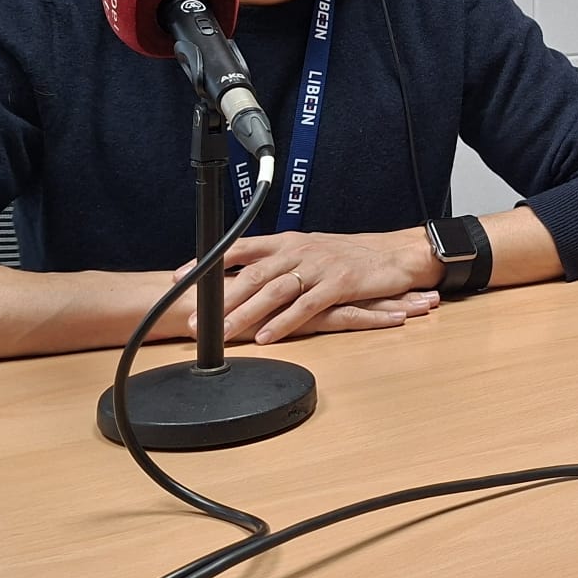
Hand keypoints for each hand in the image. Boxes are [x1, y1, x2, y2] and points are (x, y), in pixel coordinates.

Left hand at [178, 229, 438, 344]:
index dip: (210, 261)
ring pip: (273, 291)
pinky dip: (283, 323)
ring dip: (245, 314)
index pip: (241, 247)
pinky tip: (265, 337)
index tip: (181, 276)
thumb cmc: (352, 257)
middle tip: (196, 319)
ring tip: (222, 334)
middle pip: (252, 274)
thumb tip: (245, 278)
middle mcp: (299, 250)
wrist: (396, 255)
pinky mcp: (338, 285)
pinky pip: (305, 306)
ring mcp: (319, 267)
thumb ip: (279, 263)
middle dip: (221, 299)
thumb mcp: (311, 252)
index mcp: (289, 241)